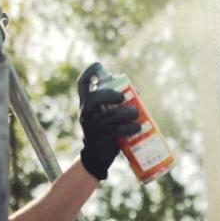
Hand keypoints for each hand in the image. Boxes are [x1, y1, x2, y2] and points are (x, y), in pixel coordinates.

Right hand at [77, 63, 140, 180]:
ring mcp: (92, 126)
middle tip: (122, 97)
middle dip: (110, 94)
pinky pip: (117, 131)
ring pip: (110, 115)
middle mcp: (85, 112)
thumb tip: (134, 90)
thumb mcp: (104, 113)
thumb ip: (113, 101)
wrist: (97, 155)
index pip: (82, 84)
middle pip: (95, 98)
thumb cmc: (106, 129)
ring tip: (136, 114)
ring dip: (127, 113)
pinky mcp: (101, 137)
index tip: (99, 65)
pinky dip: (130, 128)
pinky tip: (138, 127)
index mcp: (85, 103)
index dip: (89, 72)